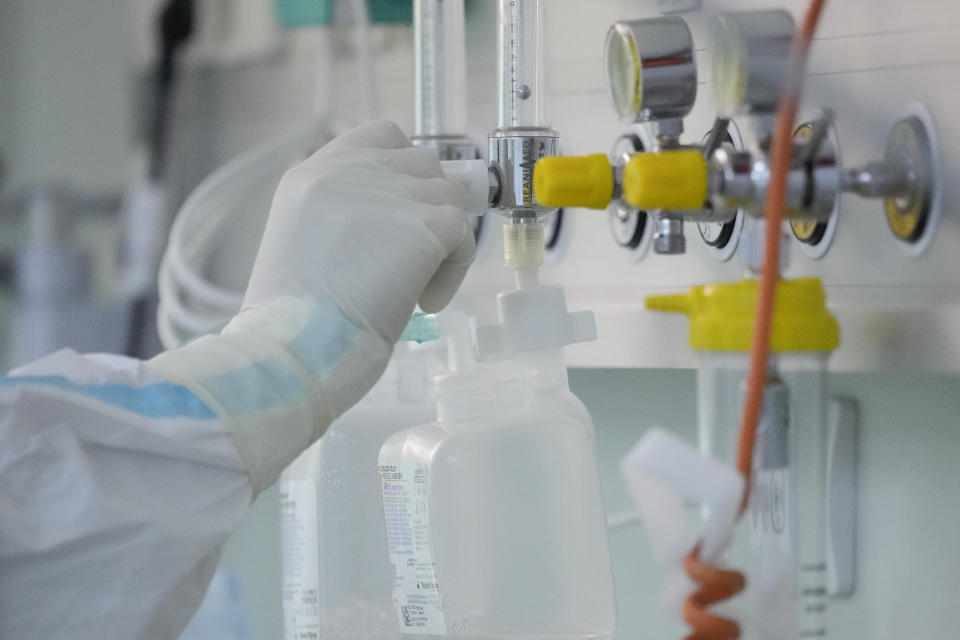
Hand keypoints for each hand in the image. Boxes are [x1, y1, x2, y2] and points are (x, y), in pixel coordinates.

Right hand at [150, 120, 475, 490]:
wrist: (290, 352)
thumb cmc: (292, 323)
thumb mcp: (305, 244)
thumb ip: (346, 214)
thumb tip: (402, 219)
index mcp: (311, 174)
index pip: (382, 136)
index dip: (403, 172)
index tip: (402, 216)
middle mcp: (348, 171)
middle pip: (423, 163)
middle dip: (428, 209)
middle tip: (412, 260)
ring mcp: (387, 194)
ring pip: (449, 196)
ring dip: (444, 241)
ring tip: (417, 286)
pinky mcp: (422, 226)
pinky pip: (463, 233)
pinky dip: (456, 269)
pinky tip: (427, 301)